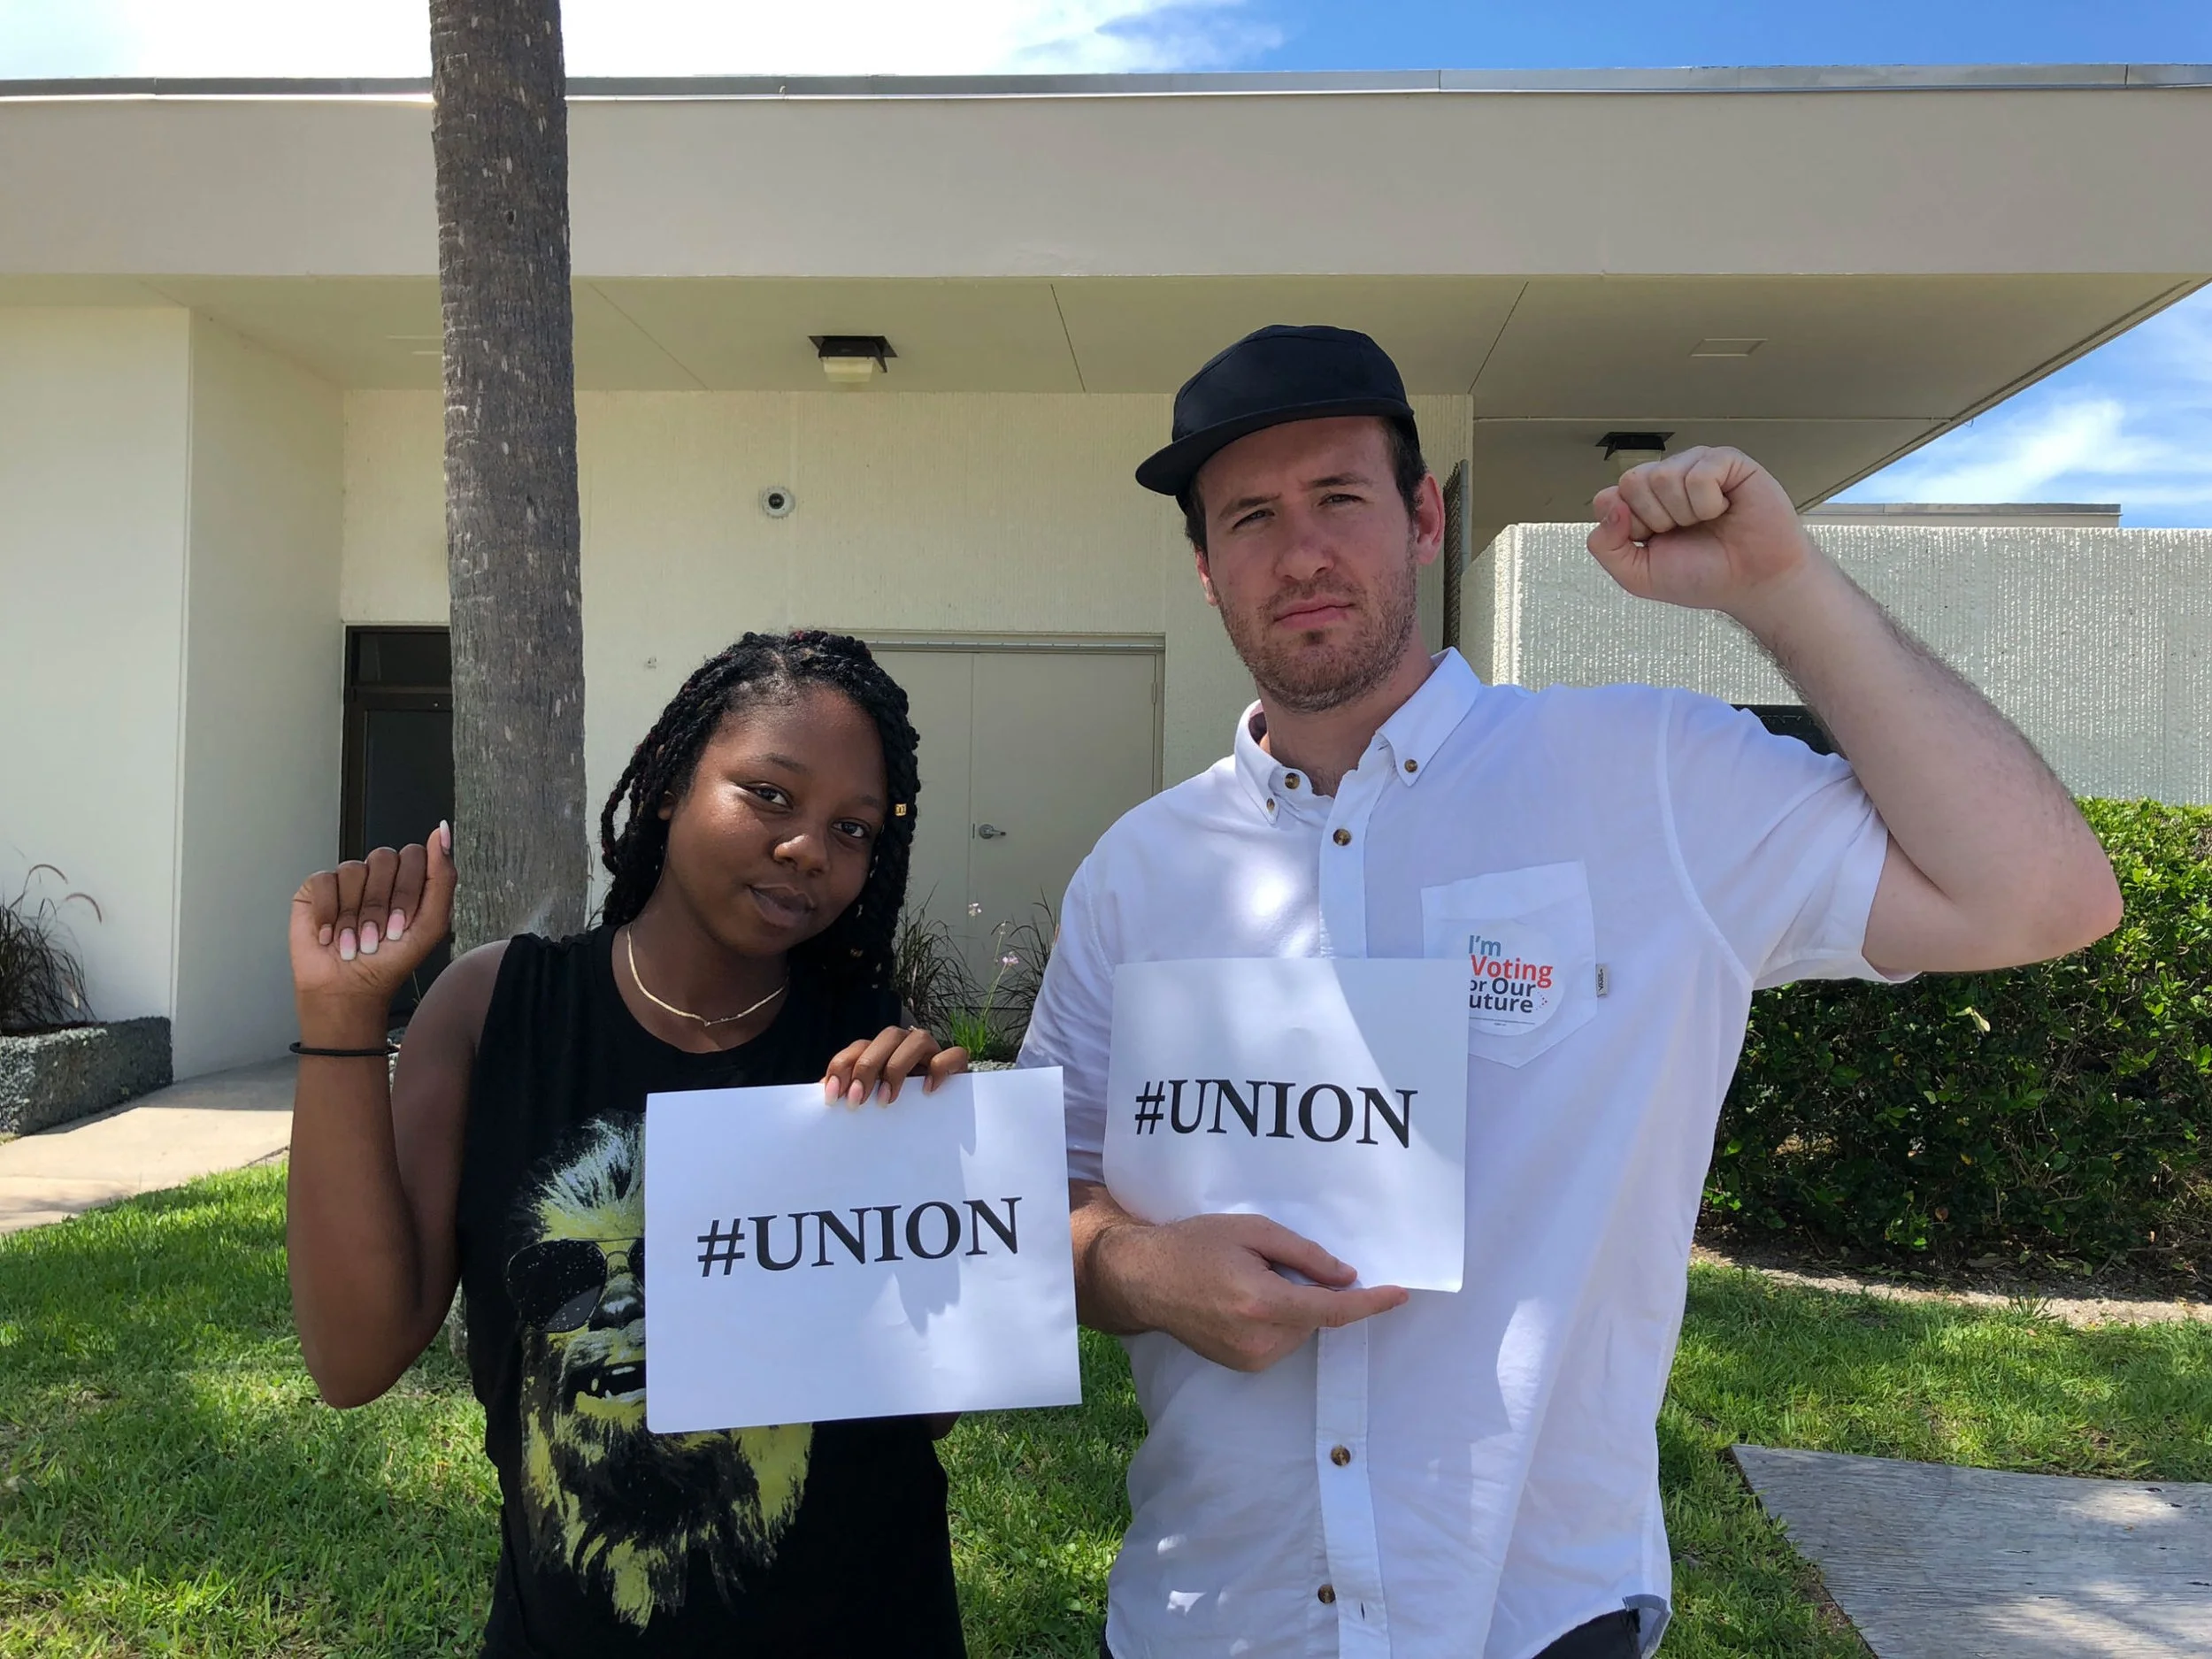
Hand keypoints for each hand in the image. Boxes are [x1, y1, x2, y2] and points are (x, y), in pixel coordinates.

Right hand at [289, 823, 456, 1032]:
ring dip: (354, 915)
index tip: (401, 926)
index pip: (414, 855)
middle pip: (384, 858)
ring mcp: (347, 880)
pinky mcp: (317, 890)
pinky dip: (328, 914)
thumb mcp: (431, 924)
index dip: (407, 891)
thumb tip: (443, 830)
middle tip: (376, 936)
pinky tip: (328, 936)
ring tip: (353, 941)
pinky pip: (324, 880)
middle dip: (380, 905)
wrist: (349, 990)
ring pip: (354, 869)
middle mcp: (379, 875)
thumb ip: (442, 876)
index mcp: (410, 880)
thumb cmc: (391, 961)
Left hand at [822, 1026, 967, 1105]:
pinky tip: (928, 1090)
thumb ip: (850, 1090)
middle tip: (857, 1101)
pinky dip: (939, 1069)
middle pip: (886, 1037)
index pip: (859, 1047)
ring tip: (886, 1099)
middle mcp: (906, 1045)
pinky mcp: (955, 1063)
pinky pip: (952, 1055)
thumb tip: (821, 1089)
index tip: (833, 1096)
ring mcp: (932, 1051)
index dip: (842, 1067)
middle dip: (867, 1068)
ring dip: (897, 1067)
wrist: (938, 1121)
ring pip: (918, 1038)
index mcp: (881, 1051)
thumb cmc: (898, 1106)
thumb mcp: (870, 1097)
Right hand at [1098, 1209, 1407, 1372]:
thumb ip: (1303, 1254)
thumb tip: (1346, 1275)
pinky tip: (1243, 1299)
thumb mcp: (1250, 1231)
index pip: (1332, 1310)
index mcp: (1262, 1304)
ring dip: (1292, 1305)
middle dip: (1309, 1289)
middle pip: (1315, 1316)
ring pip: (1300, 1329)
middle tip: (1268, 1262)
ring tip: (1248, 1279)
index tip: (1399, 1293)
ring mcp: (1250, 1359)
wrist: (1144, 1280)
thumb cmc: (1194, 1245)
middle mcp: (1260, 1340)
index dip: (1369, 1302)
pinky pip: (1281, 1339)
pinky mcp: (1243, 1365)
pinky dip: (1277, 1318)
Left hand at [1587, 446, 1821, 621]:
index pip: (1608, 497)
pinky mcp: (1727, 460)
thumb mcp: (1638, 575)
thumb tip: (1609, 503)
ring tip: (1708, 522)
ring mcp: (1695, 465)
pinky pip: (1699, 474)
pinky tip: (1725, 510)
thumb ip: (1605, 546)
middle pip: (1632, 481)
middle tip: (1685, 532)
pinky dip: (1709, 503)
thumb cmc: (1702, 576)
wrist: (1753, 584)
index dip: (1628, 526)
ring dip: (1685, 513)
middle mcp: (1666, 478)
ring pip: (1663, 476)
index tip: (1654, 542)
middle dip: (1656, 519)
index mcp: (1641, 502)